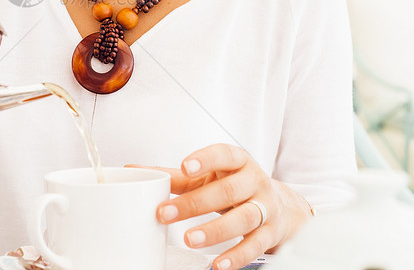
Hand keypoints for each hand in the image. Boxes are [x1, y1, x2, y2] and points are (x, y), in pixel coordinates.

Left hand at [149, 144, 312, 269]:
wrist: (279, 204)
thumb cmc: (234, 185)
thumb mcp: (208, 176)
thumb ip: (175, 175)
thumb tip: (135, 169)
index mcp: (238, 161)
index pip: (224, 154)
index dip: (206, 159)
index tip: (186, 166)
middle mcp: (255, 181)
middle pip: (228, 190)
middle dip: (196, 203)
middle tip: (166, 214)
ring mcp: (266, 207)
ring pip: (244, 218)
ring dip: (215, 230)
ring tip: (189, 239)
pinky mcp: (271, 232)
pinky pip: (256, 245)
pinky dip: (237, 257)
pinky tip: (218, 264)